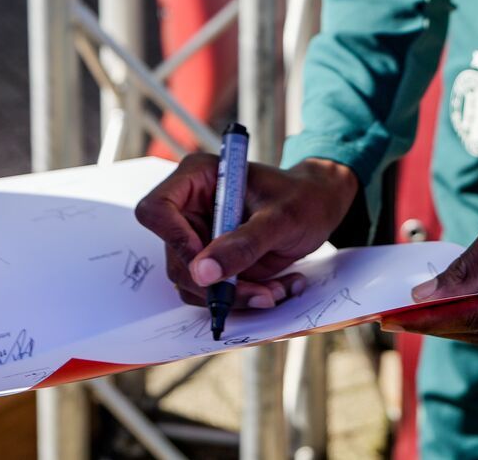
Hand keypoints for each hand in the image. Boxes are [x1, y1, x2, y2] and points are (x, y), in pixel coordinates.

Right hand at [135, 152, 359, 308]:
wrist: (320, 208)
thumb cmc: (303, 199)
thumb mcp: (280, 219)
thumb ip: (242, 244)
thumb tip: (202, 273)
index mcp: (197, 178)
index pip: (157, 209)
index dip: (174, 240)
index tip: (207, 266)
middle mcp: (190, 209)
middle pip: (176, 257)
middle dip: (216, 284)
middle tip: (261, 294)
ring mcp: (200, 237)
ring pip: (193, 282)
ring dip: (234, 297)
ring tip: (276, 291)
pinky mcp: (214, 262)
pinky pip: (213, 292)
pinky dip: (243, 299)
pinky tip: (275, 289)